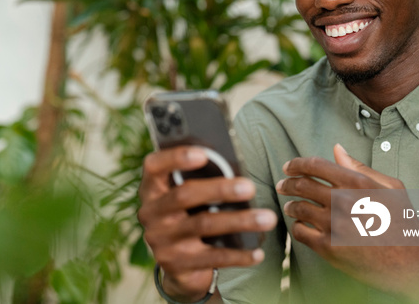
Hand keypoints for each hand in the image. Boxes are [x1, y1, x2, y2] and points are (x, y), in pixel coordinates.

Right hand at [138, 146, 276, 301]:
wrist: (176, 265)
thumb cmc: (189, 216)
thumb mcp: (186, 197)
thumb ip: (199, 180)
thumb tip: (236, 166)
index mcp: (151, 189)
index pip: (153, 166)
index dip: (175, 158)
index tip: (203, 154)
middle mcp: (150, 213)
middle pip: (184, 195)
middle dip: (220, 189)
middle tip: (250, 187)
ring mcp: (161, 240)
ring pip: (203, 225)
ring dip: (239, 220)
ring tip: (267, 218)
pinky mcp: (175, 264)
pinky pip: (212, 257)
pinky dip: (239, 255)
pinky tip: (258, 252)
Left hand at [275, 144, 418, 302]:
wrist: (411, 264)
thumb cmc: (403, 222)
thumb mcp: (391, 188)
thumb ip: (360, 167)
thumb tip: (337, 149)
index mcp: (357, 183)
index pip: (316, 165)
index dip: (297, 164)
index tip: (288, 166)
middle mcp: (342, 201)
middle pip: (302, 185)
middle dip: (287, 183)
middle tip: (282, 185)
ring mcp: (334, 225)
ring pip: (298, 208)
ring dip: (291, 204)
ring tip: (291, 205)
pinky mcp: (328, 247)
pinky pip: (300, 232)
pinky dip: (296, 226)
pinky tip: (300, 225)